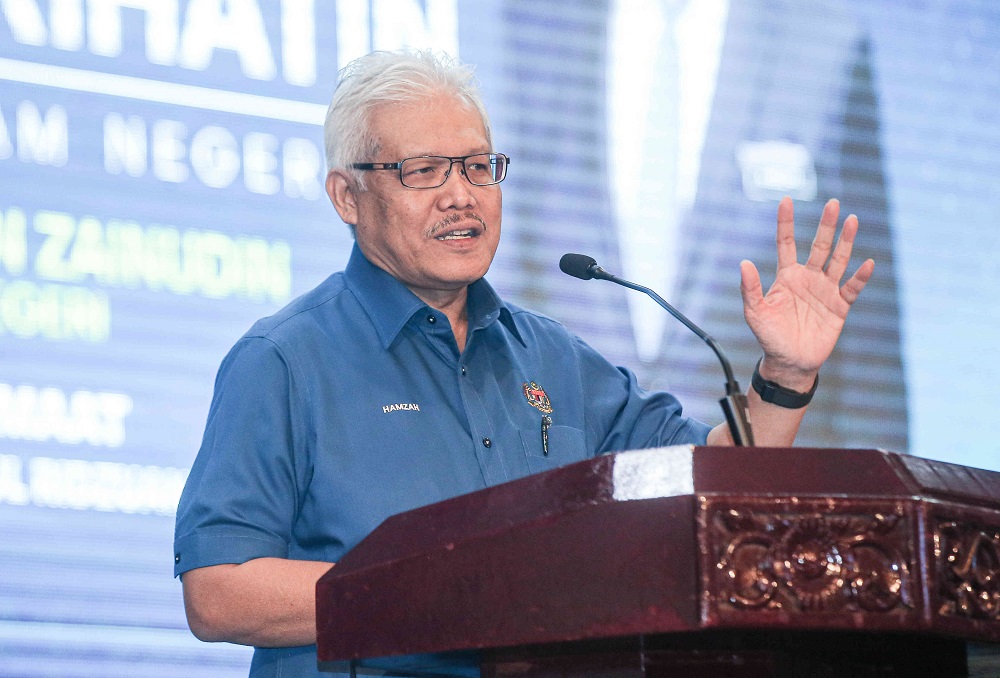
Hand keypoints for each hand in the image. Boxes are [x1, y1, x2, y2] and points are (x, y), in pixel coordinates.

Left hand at [739, 196, 873, 391]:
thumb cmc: (769, 336)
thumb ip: (749, 289)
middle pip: (819, 246)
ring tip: (852, 220)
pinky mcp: (839, 306)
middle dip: (826, 225)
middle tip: (833, 203)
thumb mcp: (755, 313)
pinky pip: (852, 288)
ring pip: (838, 261)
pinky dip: (860, 277)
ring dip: (845, 241)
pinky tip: (867, 263)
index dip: (785, 222)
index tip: (785, 200)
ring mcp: (825, 290)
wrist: (789, 362)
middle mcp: (808, 278)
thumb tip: (744, 263)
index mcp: (786, 276)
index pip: (786, 243)